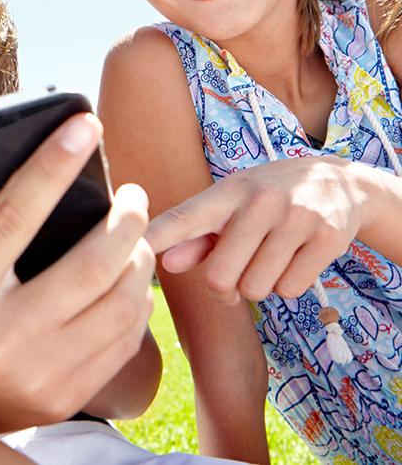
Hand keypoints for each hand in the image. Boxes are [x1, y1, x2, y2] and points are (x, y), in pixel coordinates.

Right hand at [0, 114, 155, 431]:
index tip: (85, 125)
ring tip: (135, 234)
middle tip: (132, 192)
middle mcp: (3, 336)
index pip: (13, 219)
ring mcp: (39, 373)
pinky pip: (122, 343)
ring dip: (138, 259)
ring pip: (118, 306)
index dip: (52, 168)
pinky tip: (129, 280)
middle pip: (87, 267)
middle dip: (125, 220)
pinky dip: (136, 303)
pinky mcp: (65, 397)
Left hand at [145, 156, 386, 302]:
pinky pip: (290, 289)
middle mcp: (259, 201)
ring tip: (269, 258)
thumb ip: (197, 237)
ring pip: (256, 288)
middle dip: (224, 287)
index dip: (156, 237)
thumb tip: (166, 262)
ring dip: (259, 286)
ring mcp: (295, 218)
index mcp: (227, 192)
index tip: (130, 249)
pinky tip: (295, 258)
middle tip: (236, 272)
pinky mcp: (327, 238)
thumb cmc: (268, 199)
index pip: (184, 218)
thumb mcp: (231, 206)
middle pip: (220, 276)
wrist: (341, 182)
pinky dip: (289, 285)